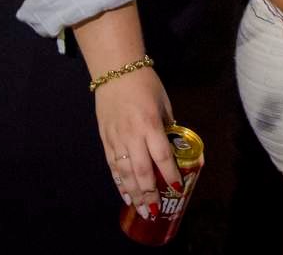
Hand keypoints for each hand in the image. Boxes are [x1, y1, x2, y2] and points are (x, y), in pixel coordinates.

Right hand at [95, 66, 180, 218]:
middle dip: (150, 193)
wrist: (115, 71)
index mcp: (150, 124)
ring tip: (141, 210)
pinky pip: (113, 166)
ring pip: (124, 173)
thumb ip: (167, 127)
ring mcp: (116, 139)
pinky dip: (119, 183)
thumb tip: (174, 147)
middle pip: (142, 170)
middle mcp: (132, 135)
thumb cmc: (145, 84)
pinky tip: (125, 195)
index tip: (177, 188)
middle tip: (156, 211)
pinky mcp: (105, 139)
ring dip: (134, 194)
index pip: (162, 156)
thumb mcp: (164, 103)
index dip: (170, 174)